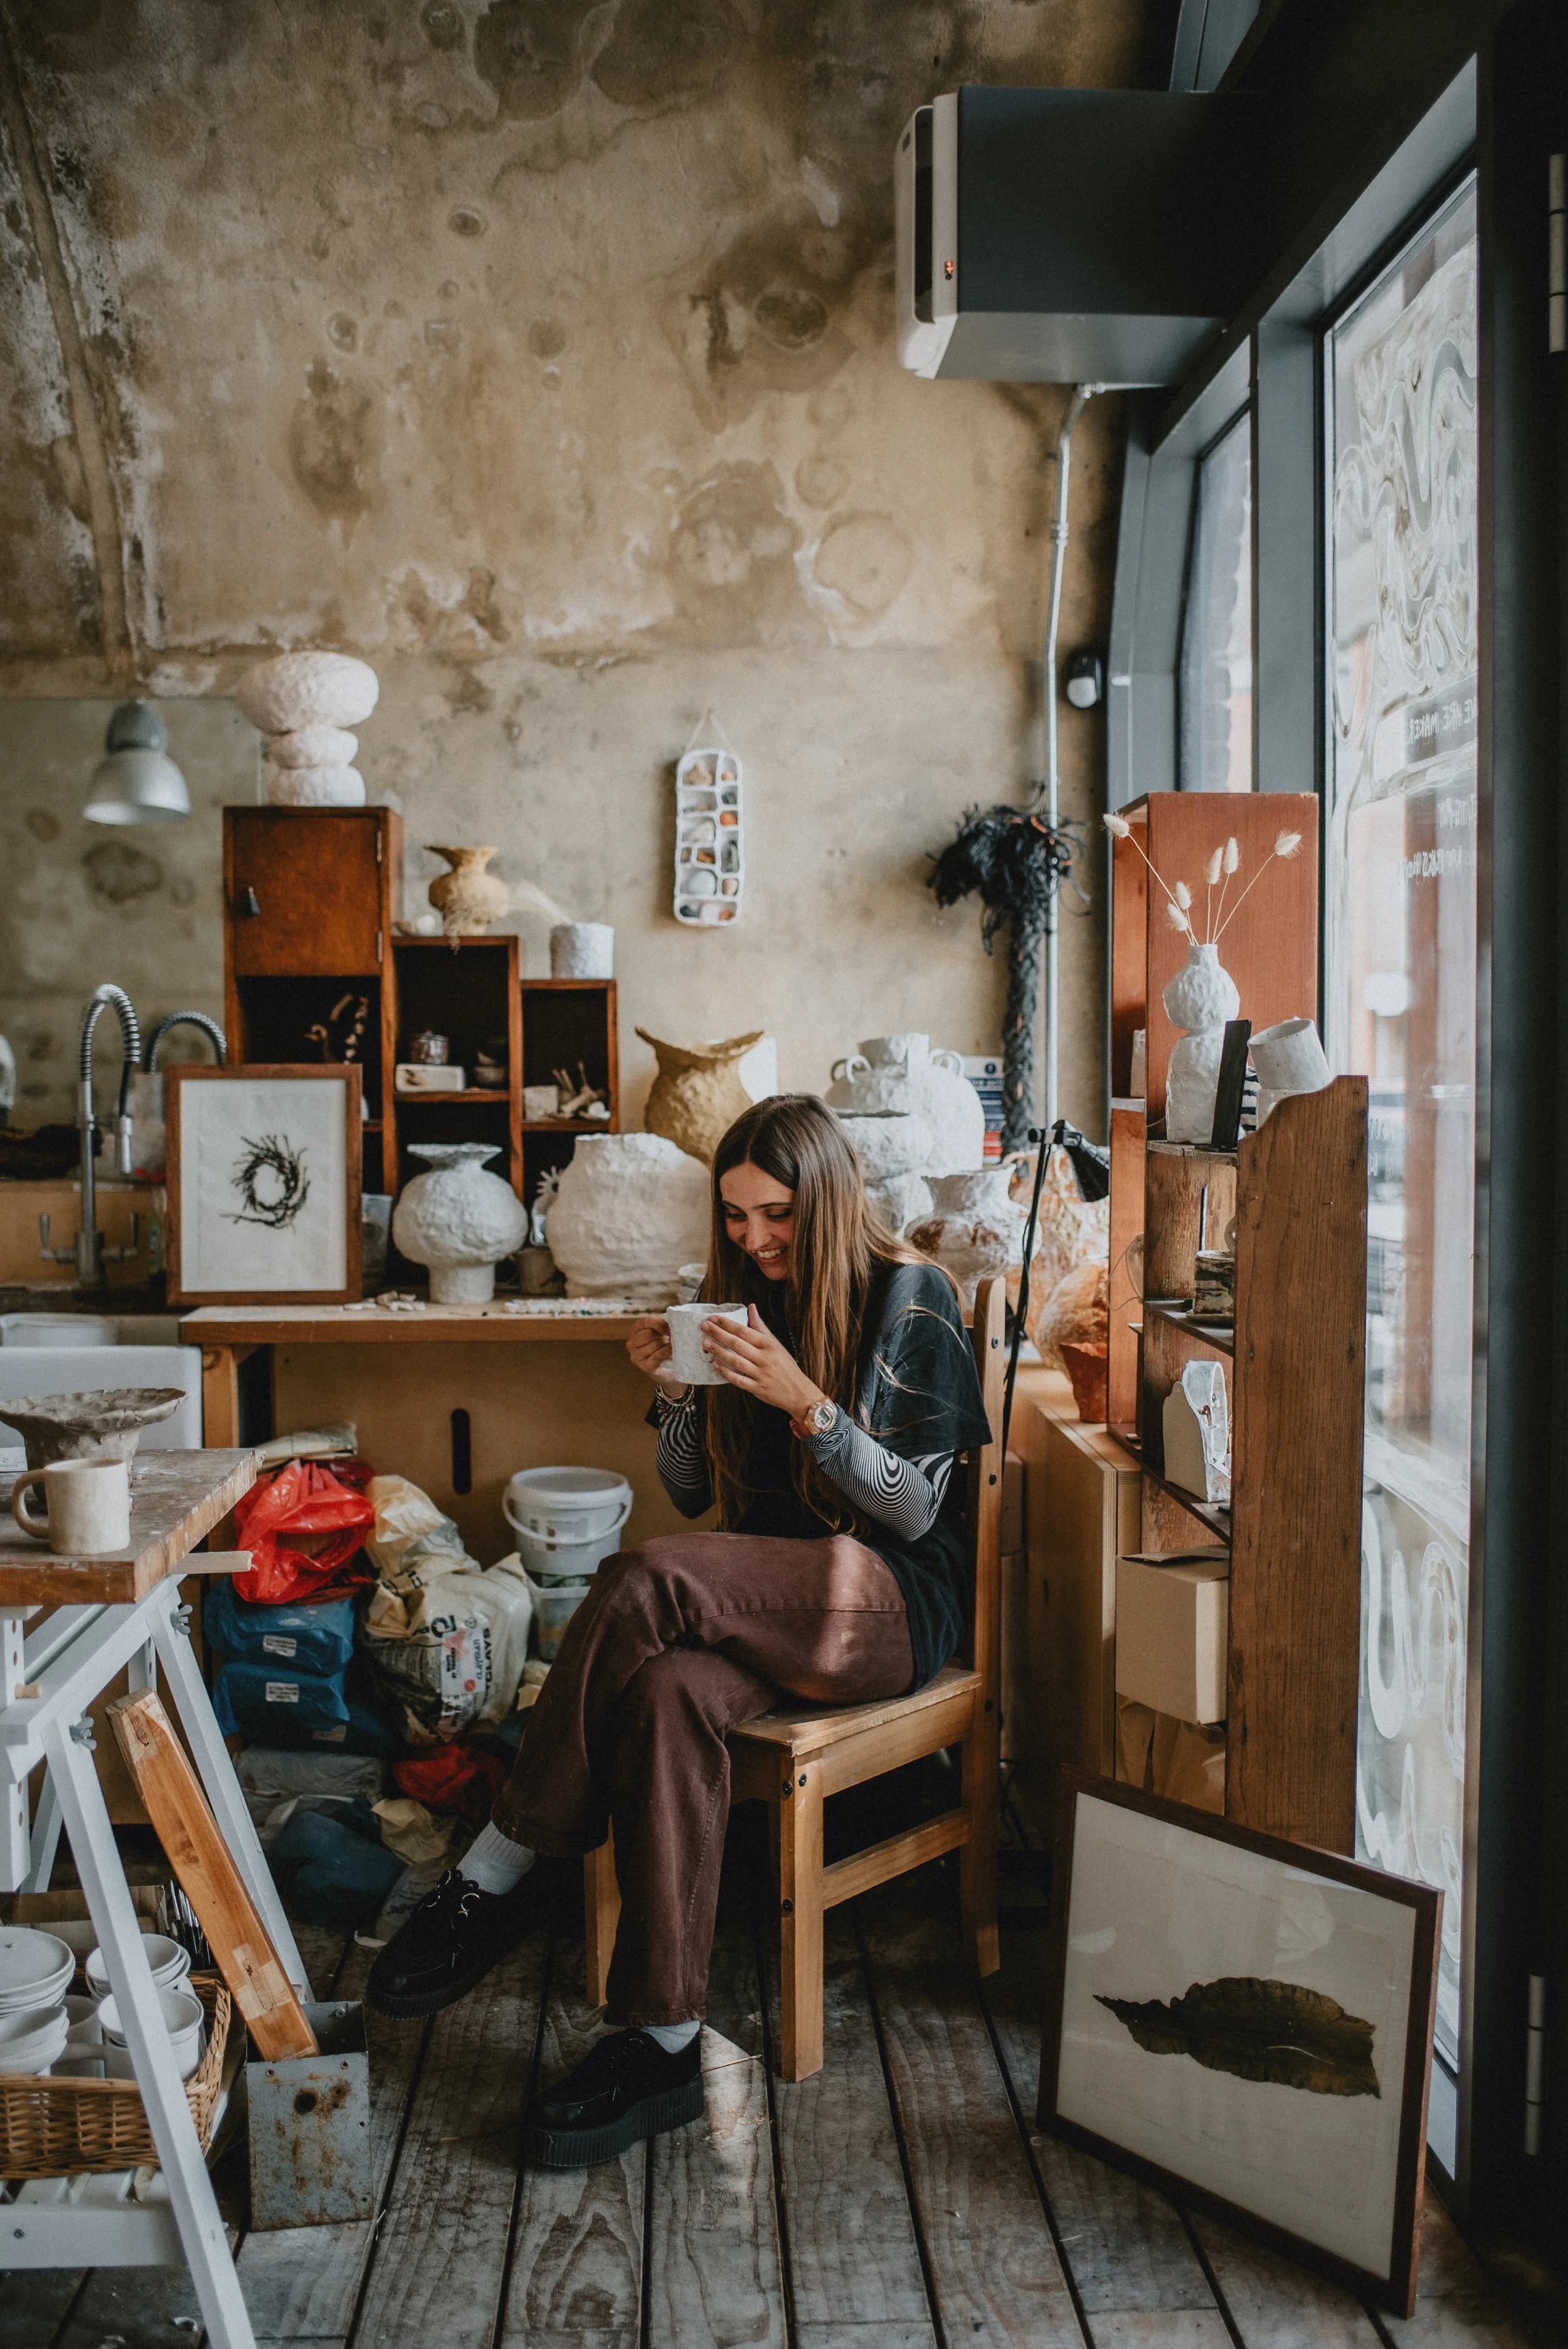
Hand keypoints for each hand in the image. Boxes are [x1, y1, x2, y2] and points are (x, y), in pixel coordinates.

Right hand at [627, 1315, 682, 1391]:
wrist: (669, 1368)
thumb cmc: (665, 1345)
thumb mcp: (663, 1332)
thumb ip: (664, 1325)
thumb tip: (671, 1325)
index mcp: (635, 1330)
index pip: (645, 1321)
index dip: (658, 1323)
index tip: (669, 1327)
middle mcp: (631, 1343)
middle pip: (648, 1334)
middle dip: (662, 1335)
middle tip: (672, 1338)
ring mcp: (636, 1356)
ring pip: (654, 1345)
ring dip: (666, 1345)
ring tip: (670, 1346)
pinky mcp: (644, 1366)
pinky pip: (657, 1355)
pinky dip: (666, 1352)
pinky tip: (671, 1351)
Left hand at [700, 1305, 824, 1420]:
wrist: (798, 1391)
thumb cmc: (785, 1365)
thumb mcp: (775, 1343)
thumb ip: (760, 1326)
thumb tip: (751, 1307)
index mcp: (769, 1345)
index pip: (745, 1331)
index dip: (728, 1324)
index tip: (713, 1318)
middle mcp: (765, 1358)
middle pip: (737, 1344)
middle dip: (719, 1334)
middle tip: (704, 1326)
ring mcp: (760, 1374)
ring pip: (735, 1361)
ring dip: (719, 1351)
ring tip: (706, 1343)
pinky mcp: (757, 1388)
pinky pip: (738, 1379)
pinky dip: (725, 1372)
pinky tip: (715, 1365)